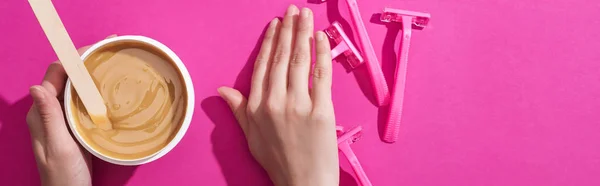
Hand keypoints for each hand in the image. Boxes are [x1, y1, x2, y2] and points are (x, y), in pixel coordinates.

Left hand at [26, 35, 114, 185]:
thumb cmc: (63, 176)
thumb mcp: (58, 146)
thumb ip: (49, 117)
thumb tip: (36, 86)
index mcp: (41, 113)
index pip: (55, 74)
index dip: (73, 57)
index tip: (96, 47)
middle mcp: (50, 112)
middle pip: (67, 77)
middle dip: (86, 60)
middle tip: (112, 50)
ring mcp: (63, 119)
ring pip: (76, 88)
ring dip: (93, 73)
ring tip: (116, 63)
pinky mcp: (76, 126)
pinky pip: (84, 101)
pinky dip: (97, 90)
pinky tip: (112, 88)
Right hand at [218, 5, 338, 185]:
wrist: (303, 183)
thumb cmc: (277, 161)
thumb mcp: (251, 136)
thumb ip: (239, 109)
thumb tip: (223, 89)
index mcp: (256, 106)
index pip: (263, 66)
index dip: (270, 42)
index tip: (275, 25)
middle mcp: (274, 101)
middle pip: (282, 58)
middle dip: (288, 30)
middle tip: (293, 10)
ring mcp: (298, 105)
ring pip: (300, 61)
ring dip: (304, 34)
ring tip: (306, 16)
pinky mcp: (321, 110)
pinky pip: (321, 75)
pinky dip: (322, 54)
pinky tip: (322, 38)